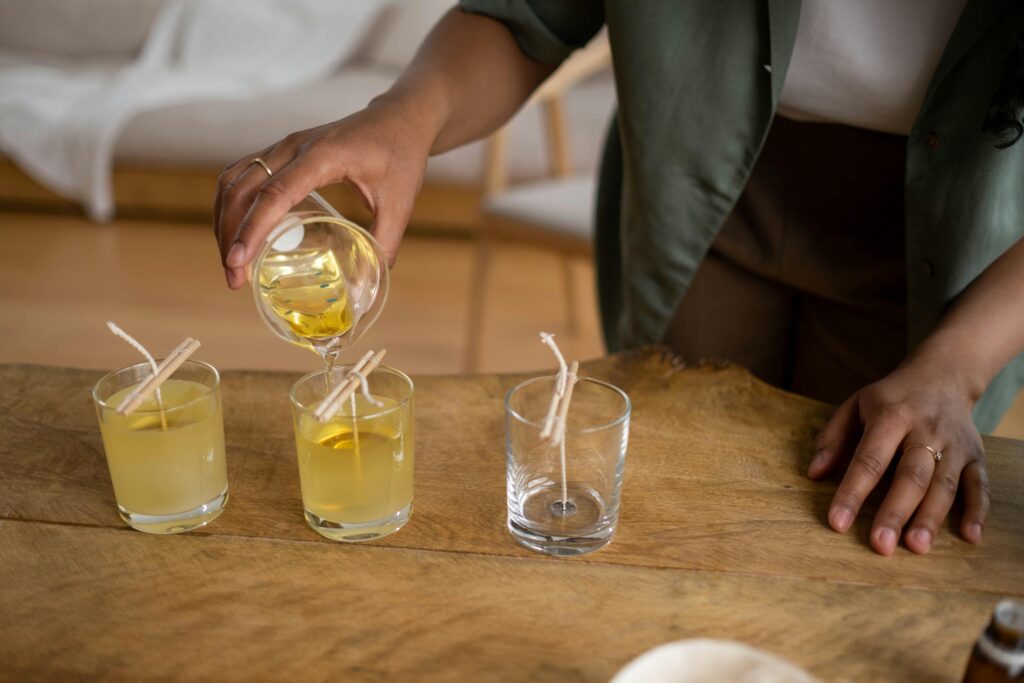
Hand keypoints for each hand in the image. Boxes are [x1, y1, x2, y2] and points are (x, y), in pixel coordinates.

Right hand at [213, 97, 434, 287]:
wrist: (398, 119)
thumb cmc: (400, 155)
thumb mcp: (400, 203)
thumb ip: (384, 245)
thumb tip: (367, 291)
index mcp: (322, 156)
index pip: (274, 194)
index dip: (251, 229)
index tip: (238, 262)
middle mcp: (294, 146)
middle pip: (242, 189)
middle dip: (230, 234)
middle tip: (234, 278)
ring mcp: (283, 146)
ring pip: (233, 180)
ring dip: (224, 221)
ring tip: (232, 263)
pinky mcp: (281, 151)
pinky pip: (241, 175)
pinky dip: (231, 205)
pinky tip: (237, 234)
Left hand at [808, 357, 990, 555]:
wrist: (943, 374)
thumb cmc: (890, 398)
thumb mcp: (855, 405)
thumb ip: (832, 438)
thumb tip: (814, 473)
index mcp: (891, 416)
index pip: (869, 459)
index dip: (852, 492)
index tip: (837, 523)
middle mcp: (926, 430)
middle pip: (911, 475)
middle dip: (894, 512)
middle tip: (879, 545)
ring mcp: (955, 444)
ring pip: (944, 484)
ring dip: (931, 518)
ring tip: (916, 547)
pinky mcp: (976, 455)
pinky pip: (980, 484)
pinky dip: (978, 511)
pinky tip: (970, 537)